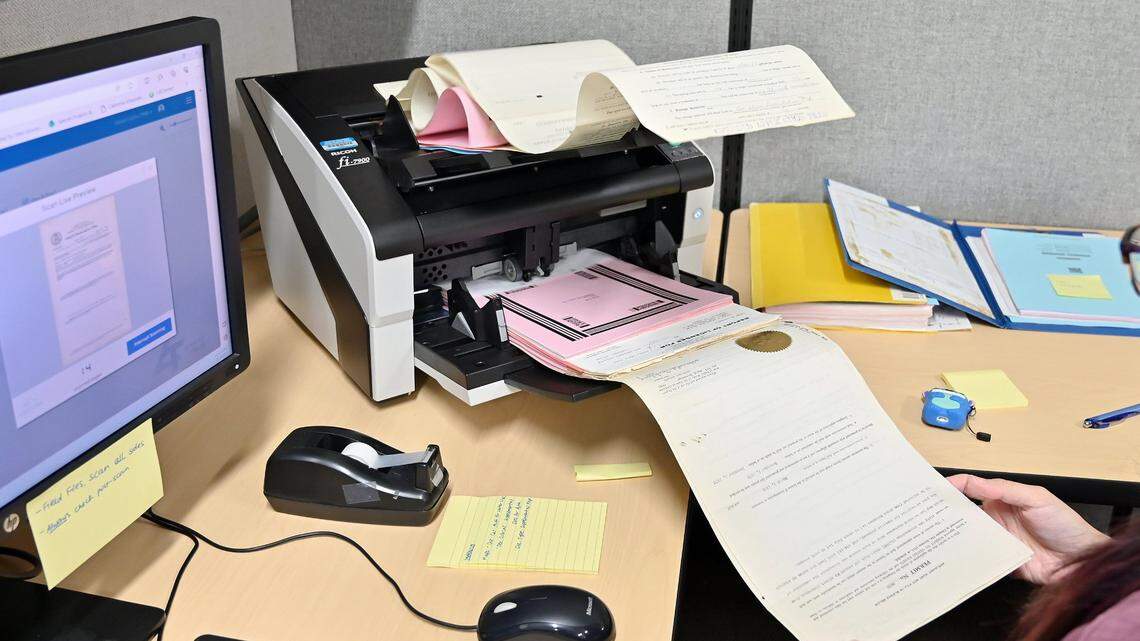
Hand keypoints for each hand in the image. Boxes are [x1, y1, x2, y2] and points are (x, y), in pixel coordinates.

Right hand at [947, 474, 1108, 583]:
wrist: (1082, 561)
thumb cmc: (1064, 524)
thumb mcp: (1036, 499)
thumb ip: (1004, 489)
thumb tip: (970, 481)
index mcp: (1002, 500)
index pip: (972, 490)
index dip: (953, 487)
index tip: (932, 489)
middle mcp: (996, 519)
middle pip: (965, 515)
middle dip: (946, 514)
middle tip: (923, 514)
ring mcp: (997, 542)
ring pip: (968, 537)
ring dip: (954, 537)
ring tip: (931, 536)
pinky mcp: (1000, 562)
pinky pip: (979, 559)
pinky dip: (967, 559)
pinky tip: (953, 558)